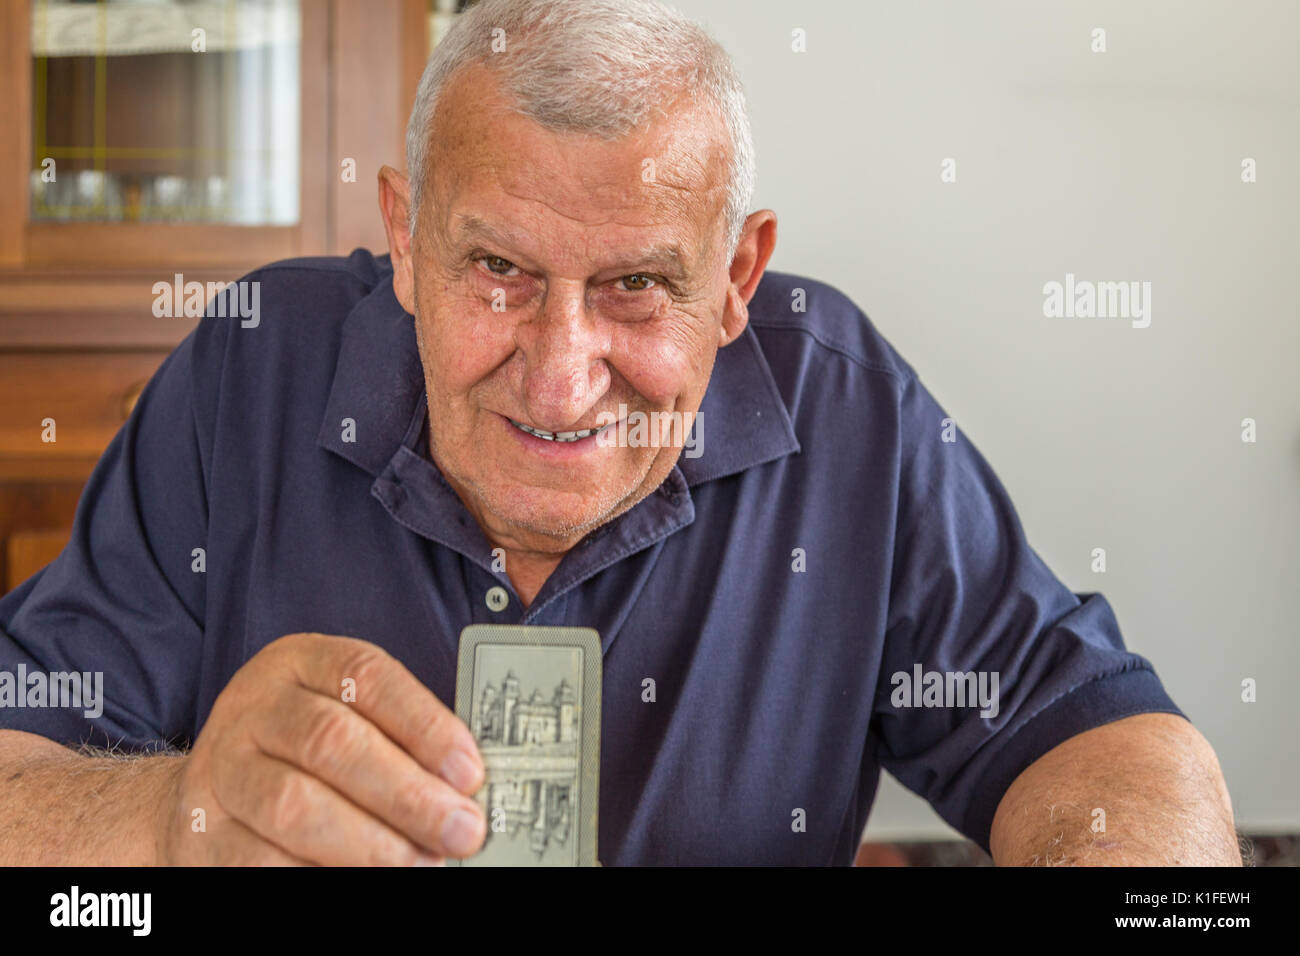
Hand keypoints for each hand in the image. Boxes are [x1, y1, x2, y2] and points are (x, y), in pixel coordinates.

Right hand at [156, 632, 485, 864]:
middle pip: (331, 741)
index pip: (366, 677)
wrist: (212, 787)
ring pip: (295, 806)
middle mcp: (254, 707)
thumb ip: (403, 736)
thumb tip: (465, 784)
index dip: (424, 725)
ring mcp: (221, 769)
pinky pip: (263, 861)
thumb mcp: (348, 713)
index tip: (470, 773)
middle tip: (459, 830)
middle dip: (406, 794)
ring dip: (369, 844)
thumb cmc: (305, 748)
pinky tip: (364, 878)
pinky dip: (321, 873)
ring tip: (421, 863)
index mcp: (300, 662)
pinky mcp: (203, 833)